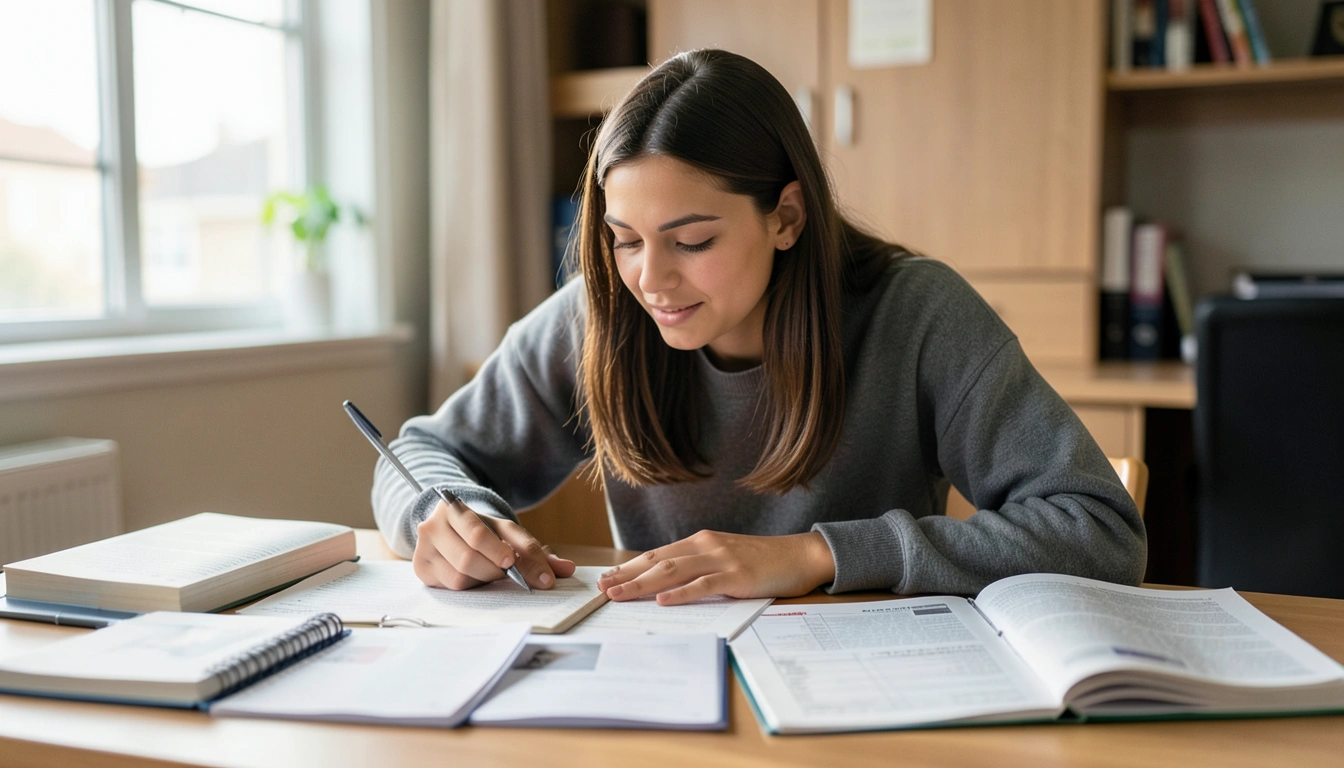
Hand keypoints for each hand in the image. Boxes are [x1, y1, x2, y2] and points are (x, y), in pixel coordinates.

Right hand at [412, 499, 575, 590]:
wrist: (449, 530)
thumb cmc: (483, 533)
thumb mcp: (507, 534)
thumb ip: (535, 551)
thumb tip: (568, 569)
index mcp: (458, 508)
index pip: (483, 531)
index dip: (504, 551)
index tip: (522, 569)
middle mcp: (436, 523)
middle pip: (471, 556)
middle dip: (495, 569)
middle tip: (506, 572)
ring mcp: (425, 546)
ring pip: (461, 574)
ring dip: (484, 578)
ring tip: (489, 571)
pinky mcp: (421, 567)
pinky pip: (451, 585)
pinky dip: (469, 586)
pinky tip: (473, 576)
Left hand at [596, 530, 835, 605]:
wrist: (800, 555)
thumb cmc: (762, 561)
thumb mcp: (724, 559)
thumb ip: (698, 567)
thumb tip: (664, 585)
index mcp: (700, 542)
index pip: (656, 555)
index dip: (629, 567)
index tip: (606, 579)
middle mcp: (706, 546)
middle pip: (657, 561)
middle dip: (626, 576)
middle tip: (601, 589)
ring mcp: (721, 559)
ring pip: (673, 571)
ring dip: (642, 584)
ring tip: (619, 594)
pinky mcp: (737, 575)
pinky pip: (704, 584)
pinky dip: (681, 593)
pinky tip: (662, 601)